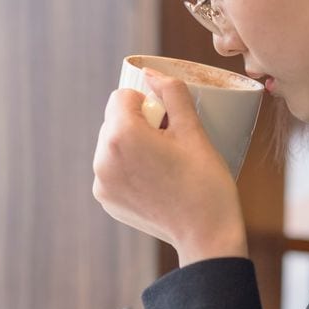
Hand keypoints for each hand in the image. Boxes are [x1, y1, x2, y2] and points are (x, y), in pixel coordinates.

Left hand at [93, 71, 247, 265]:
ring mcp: (101, 182)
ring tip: (162, 164)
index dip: (148, 104)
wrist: (206, 235)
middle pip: (114, 120)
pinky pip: (112, 169)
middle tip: (169, 145)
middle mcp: (103, 157)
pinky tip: (154, 182)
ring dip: (132, 146)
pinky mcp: (106, 200)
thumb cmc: (205, 182)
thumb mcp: (194, 130)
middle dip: (138, 124)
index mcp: (122, 135)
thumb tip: (152, 73)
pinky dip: (128, 168)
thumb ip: (172, 93)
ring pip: (112, 145)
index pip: (122, 97)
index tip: (168, 123)